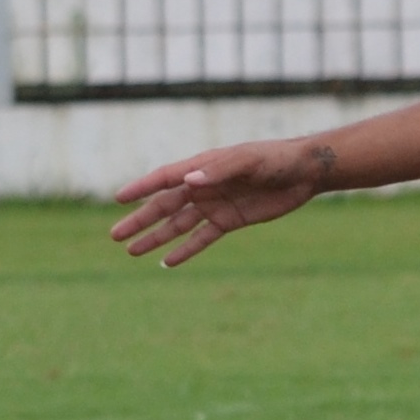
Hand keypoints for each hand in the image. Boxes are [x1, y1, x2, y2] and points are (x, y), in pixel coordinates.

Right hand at [109, 137, 331, 265]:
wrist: (304, 171)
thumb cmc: (274, 158)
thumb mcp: (248, 161)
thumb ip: (218, 171)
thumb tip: (189, 182)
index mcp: (203, 166)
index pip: (165, 179)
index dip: (142, 188)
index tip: (119, 198)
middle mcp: (204, 186)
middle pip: (164, 206)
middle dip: (140, 220)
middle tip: (115, 236)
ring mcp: (215, 204)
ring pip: (178, 224)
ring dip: (156, 237)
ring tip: (132, 251)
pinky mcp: (230, 220)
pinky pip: (202, 238)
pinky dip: (185, 250)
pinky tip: (167, 261)